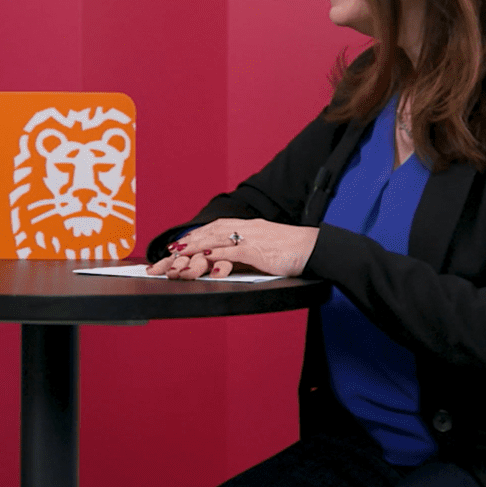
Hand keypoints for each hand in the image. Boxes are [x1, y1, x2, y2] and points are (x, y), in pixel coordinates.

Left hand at [150, 218, 316, 279]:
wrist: (316, 248)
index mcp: (249, 227)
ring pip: (216, 239)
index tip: (180, 244)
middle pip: (210, 232)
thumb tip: (230, 259)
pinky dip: (216, 254)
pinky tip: (203, 258)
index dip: (196, 236)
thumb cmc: (294, 251)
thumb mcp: (267, 247)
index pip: (216, 228)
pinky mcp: (259, 251)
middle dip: (189, 242)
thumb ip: (248, 250)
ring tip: (177, 255)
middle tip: (170, 252)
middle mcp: (247, 229)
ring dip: (195, 247)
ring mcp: (252, 238)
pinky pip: (233, 251)